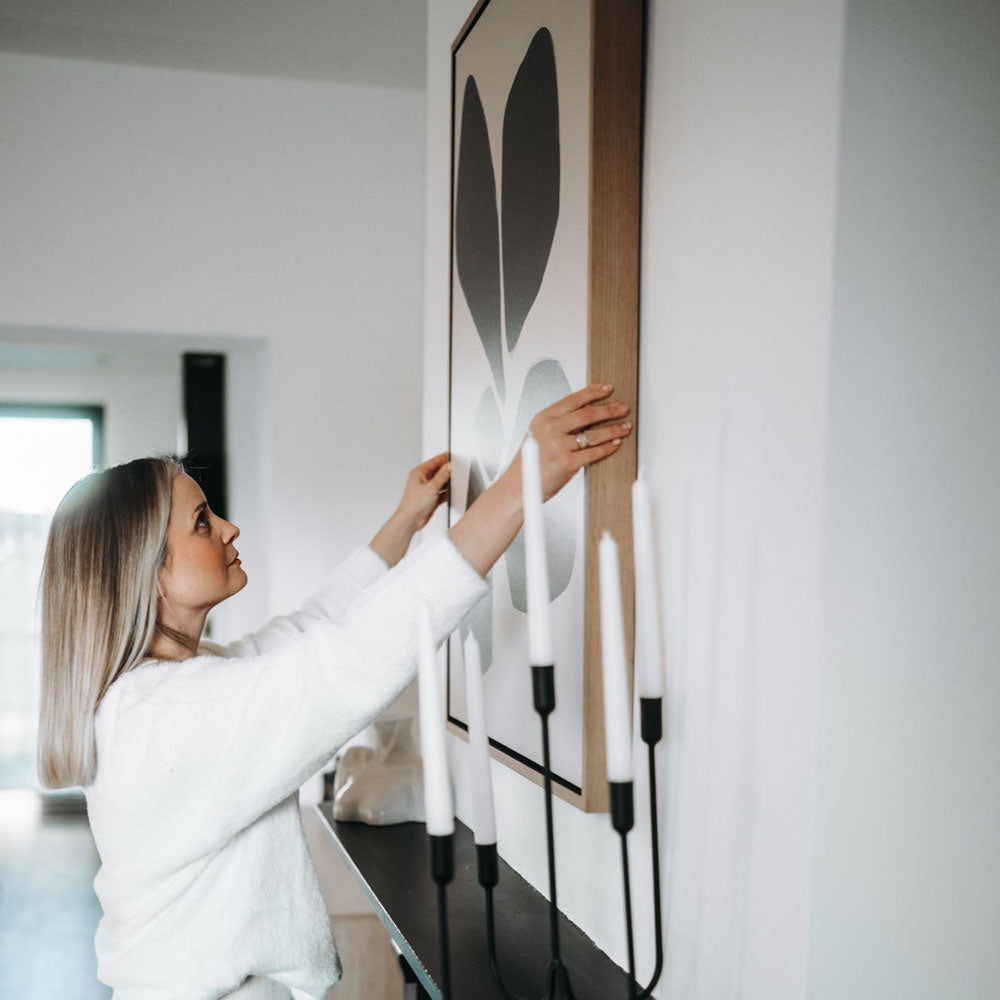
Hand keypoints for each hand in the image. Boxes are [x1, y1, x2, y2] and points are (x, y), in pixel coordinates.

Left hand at [395, 452, 451, 531]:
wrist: (410, 520)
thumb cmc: (413, 504)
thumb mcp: (431, 487)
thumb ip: (442, 476)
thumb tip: (449, 466)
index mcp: (419, 472)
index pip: (435, 461)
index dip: (445, 459)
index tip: (455, 457)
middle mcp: (423, 480)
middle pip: (439, 471)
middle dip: (448, 471)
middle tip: (458, 470)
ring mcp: (427, 489)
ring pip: (441, 482)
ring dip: (448, 482)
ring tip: (456, 481)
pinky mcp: (431, 498)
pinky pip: (442, 492)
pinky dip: (448, 492)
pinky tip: (453, 492)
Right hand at [501, 383, 631, 501]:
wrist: (519, 486)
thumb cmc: (530, 462)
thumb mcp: (538, 434)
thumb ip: (559, 423)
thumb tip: (587, 414)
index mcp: (544, 418)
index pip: (574, 399)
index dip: (594, 392)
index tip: (608, 388)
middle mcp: (550, 429)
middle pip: (587, 414)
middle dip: (609, 410)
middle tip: (623, 408)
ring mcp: (559, 446)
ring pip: (593, 434)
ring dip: (613, 429)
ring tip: (625, 427)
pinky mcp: (567, 463)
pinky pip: (593, 453)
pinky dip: (607, 448)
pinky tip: (615, 443)